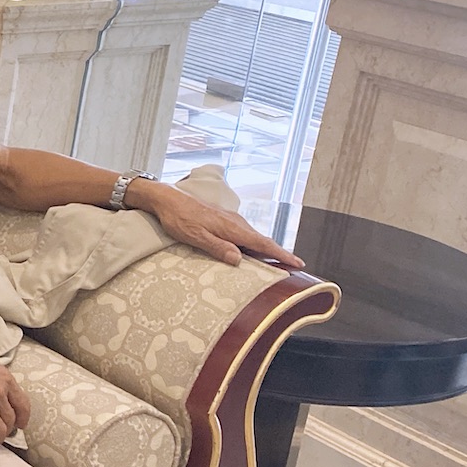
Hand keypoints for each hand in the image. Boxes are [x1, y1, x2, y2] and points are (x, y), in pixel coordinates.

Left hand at [131, 182, 302, 268]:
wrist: (167, 200)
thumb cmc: (179, 219)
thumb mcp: (195, 236)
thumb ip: (217, 247)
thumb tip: (239, 259)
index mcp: (231, 228)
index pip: (262, 243)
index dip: (281, 254)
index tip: (298, 262)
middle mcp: (235, 222)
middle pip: (262, 241)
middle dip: (279, 254)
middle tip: (293, 267)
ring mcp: (230, 220)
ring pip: (253, 237)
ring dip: (266, 250)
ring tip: (277, 263)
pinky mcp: (223, 220)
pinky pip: (243, 235)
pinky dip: (253, 244)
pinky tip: (250, 252)